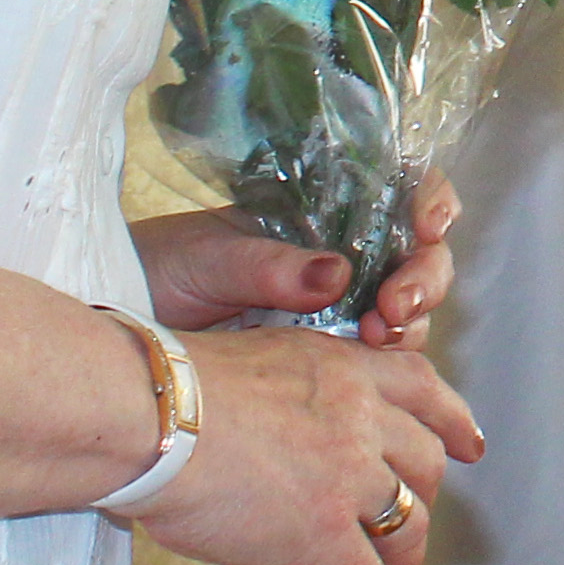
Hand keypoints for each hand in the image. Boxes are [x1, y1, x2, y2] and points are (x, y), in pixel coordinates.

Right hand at [126, 318, 487, 564]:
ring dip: (405, 559)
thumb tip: (291, 434)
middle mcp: (361, 419)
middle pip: (425, 463)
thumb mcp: (260, 359)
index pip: (421, 388)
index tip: (469, 445)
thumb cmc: (176, 389)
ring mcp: (349, 478)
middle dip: (423, 499)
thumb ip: (297, 393)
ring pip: (407, 523)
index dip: (452, 421)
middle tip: (409, 523)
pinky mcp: (325, 535)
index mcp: (344, 369)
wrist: (154, 416)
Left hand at [133, 171, 461, 342]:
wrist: (133, 339)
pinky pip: (380, 361)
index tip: (430, 225)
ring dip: (410, 324)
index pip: (398, 192)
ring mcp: (340, 308)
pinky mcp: (330, 358)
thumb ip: (272, 267)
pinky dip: (386, 366)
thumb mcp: (210, 258)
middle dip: (423, 278)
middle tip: (396, 307)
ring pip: (410, 310)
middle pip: (419, 256)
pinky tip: (368, 372)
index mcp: (320, 214)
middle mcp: (342, 256)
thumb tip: (337, 274)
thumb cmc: (161, 273)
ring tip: (377, 337)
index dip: (430, 201)